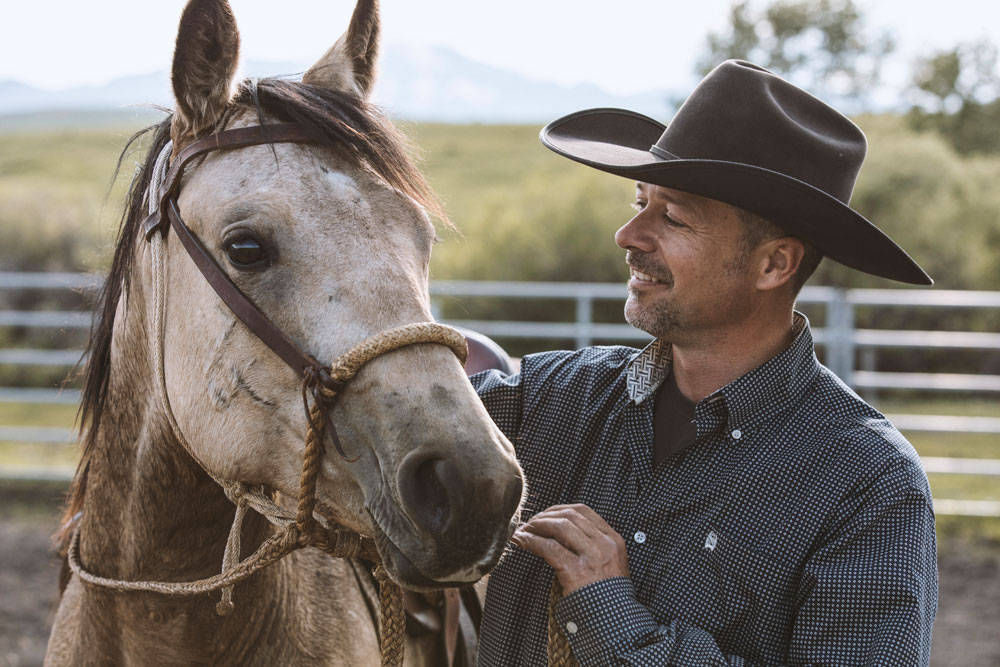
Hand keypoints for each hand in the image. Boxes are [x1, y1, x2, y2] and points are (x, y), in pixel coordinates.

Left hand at [510, 504, 628, 594]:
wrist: (615, 624)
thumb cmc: (608, 597)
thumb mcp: (610, 564)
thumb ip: (593, 546)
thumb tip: (561, 532)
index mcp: (614, 539)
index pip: (584, 511)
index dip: (560, 508)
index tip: (546, 514)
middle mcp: (605, 544)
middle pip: (569, 515)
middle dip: (545, 516)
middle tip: (530, 523)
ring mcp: (592, 557)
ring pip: (559, 527)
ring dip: (537, 525)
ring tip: (524, 531)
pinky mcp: (576, 571)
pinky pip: (549, 548)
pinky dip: (531, 541)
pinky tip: (521, 541)